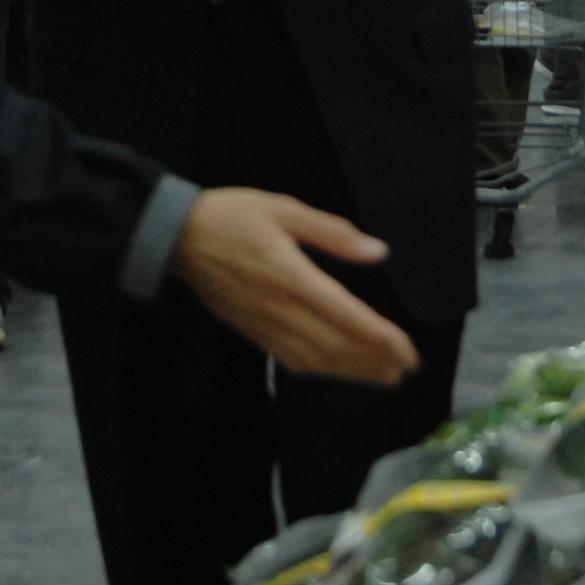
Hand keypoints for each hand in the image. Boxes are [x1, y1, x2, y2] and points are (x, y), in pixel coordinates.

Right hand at [171, 188, 418, 385]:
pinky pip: (292, 359)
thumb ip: (333, 232)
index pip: (345, 316)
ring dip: (353, 371)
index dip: (380, 338)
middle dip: (374, 361)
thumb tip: (377, 251)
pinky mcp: (253, 332)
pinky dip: (322, 369)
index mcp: (291, 275)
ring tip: (384, 376)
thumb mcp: (285, 208)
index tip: (407, 350)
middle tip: (406, 369)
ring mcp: (264, 325)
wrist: (178, 237)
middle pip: (335, 345)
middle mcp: (280, 308)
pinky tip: (339, 370)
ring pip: (316, 358)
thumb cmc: (234, 216)